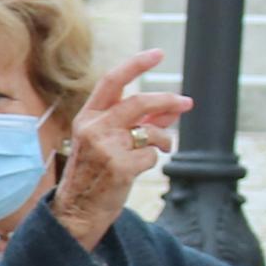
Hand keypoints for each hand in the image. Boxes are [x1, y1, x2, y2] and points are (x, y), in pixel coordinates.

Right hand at [49, 49, 186, 239]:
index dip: (136, 64)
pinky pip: (151, 155)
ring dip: (165, 139)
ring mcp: (106, 147)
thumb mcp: (108, 141)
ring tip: (164, 147)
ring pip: (150, 130)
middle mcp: (94, 128)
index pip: (112, 81)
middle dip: (167, 100)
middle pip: (139, 102)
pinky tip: (138, 170)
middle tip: (186, 103)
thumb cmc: (95, 174)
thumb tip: (171, 107)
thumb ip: (137, 121)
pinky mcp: (120, 167)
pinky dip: (153, 160)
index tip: (158, 53)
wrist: (78, 211)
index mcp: (87, 118)